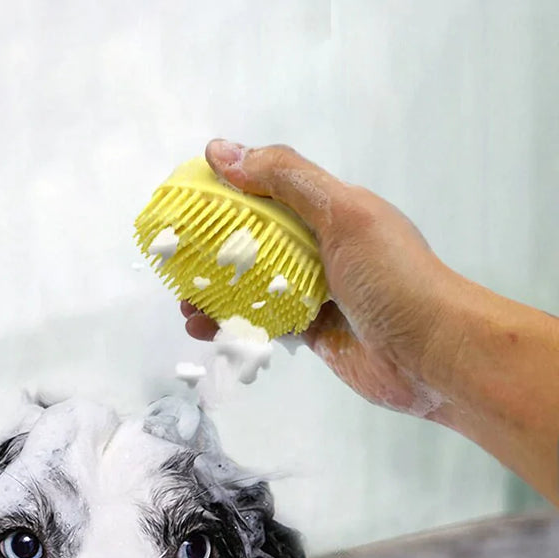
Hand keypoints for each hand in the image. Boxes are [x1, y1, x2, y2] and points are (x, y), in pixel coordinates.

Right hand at [185, 139, 464, 416]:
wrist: (431, 355)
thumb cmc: (391, 278)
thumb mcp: (343, 213)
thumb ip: (286, 179)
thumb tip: (222, 151)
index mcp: (331, 210)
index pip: (268, 192)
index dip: (225, 195)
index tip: (185, 207)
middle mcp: (321, 248)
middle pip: (254, 242)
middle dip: (212, 252)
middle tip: (177, 265)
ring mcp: (315, 292)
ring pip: (253, 286)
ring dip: (215, 294)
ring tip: (186, 306)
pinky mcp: (312, 331)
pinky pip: (263, 322)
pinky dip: (234, 324)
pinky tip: (209, 330)